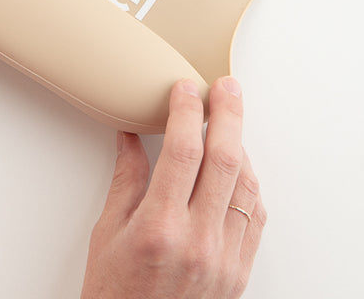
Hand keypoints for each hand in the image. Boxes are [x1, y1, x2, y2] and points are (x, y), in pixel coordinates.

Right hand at [81, 77, 265, 298]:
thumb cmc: (115, 296)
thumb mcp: (108, 234)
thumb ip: (126, 178)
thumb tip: (130, 134)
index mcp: (160, 228)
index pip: (183, 151)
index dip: (187, 111)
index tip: (186, 88)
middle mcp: (198, 241)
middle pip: (225, 158)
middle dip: (228, 113)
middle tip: (226, 86)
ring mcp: (224, 258)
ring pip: (246, 183)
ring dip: (241, 145)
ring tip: (230, 122)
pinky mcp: (239, 272)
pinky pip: (255, 214)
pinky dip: (249, 183)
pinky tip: (238, 167)